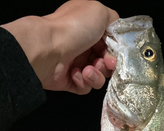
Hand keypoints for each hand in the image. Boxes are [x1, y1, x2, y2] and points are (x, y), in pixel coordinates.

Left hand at [1, 0, 118, 94]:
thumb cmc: (72, 27)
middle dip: (108, 65)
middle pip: (105, 62)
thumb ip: (113, 19)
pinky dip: (84, 82)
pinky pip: (85, 87)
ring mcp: (74, 63)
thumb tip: (116, 32)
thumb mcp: (99, 11)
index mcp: (87, 28)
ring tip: (87, 70)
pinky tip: (75, 73)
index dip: (116, 50)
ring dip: (97, 75)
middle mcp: (81, 45)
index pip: (109, 43)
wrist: (47, 49)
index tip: (117, 53)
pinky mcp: (68, 80)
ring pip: (97, 77)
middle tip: (105, 63)